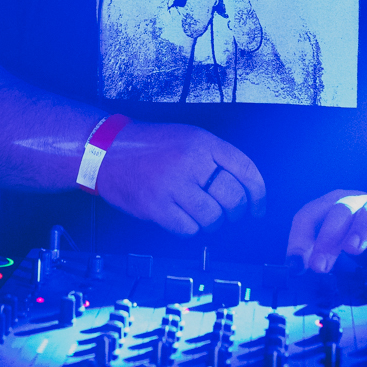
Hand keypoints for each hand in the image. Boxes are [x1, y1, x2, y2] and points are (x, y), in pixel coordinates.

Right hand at [94, 123, 266, 236]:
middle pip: (233, 198)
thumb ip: (216, 157)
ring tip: (204, 216)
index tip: (258, 207)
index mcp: (202, 142)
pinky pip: (189, 229)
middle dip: (236, 212)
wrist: (107, 151)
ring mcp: (173, 186)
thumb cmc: (151, 146)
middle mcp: (190, 162)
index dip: (258, 194)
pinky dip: (191, 229)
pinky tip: (184, 219)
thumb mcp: (188, 137)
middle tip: (230, 214)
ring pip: (213, 218)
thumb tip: (245, 189)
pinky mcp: (156, 208)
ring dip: (213, 222)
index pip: (246, 170)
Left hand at [287, 190, 366, 273]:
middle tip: (319, 267)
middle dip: (326, 239)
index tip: (295, 266)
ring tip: (352, 249)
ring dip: (360, 230)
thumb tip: (294, 268)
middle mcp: (354, 203)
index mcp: (330, 207)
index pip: (308, 216)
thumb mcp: (334, 248)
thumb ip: (316, 253)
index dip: (299, 240)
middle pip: (337, 212)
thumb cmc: (362, 243)